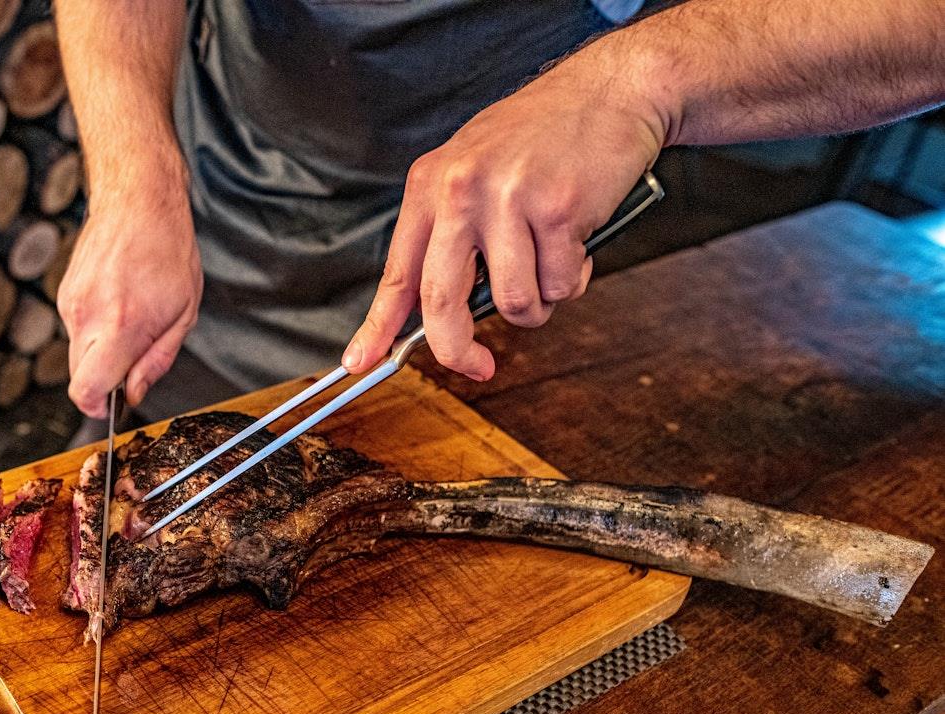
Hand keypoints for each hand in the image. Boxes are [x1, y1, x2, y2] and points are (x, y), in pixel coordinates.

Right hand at [60, 186, 202, 417]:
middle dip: (102, 380)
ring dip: (101, 349)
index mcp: (120, 327)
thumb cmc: (168, 251)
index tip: (109, 407)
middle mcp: (87, 317)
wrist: (137, 200)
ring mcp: (70, 304)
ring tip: (131, 316)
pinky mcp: (64, 293)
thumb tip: (133, 393)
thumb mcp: (183, 313)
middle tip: (132, 359)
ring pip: (78, 352)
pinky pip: (77, 328)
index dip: (96, 408)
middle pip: (78, 378)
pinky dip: (95, 327)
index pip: (85, 390)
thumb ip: (156, 361)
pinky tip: (118, 300)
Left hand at [343, 53, 666, 380]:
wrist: (611, 90)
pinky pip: (563, 284)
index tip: (359, 362)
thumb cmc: (544, 138)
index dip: (377, 326)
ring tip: (553, 259)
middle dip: (459, 349)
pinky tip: (579, 237)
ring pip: (516, 303)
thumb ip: (450, 233)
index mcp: (430, 184)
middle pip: (443, 302)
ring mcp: (507, 199)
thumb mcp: (474, 170)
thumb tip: (436, 311)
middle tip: (478, 366)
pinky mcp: (556, 209)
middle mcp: (460, 191)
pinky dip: (577, 275)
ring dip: (541, 301)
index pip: (397, 272)